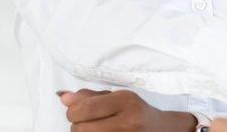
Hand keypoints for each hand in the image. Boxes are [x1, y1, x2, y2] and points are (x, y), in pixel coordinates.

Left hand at [58, 89, 195, 130]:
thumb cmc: (137, 112)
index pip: (83, 109)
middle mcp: (128, 120)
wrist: (162, 129)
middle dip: (78, 126)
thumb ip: (90, 97)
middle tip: (87, 123)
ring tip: (95, 129)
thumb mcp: (118, 97)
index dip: (73, 112)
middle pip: (81, 128)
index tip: (77, 112)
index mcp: (125, 101)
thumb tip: (64, 97)